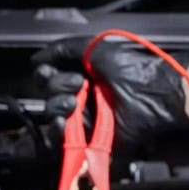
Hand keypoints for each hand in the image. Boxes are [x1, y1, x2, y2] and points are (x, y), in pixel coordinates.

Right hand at [31, 36, 188, 151]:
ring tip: (73, 103)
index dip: (45, 74)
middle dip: (55, 87)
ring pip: (52, 117)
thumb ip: (64, 49)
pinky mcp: (89, 140)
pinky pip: (61, 141)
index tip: (51, 69)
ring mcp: (84, 120)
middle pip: (47, 96)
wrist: (151, 92)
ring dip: (56, 106)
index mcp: (80, 75)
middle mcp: (80, 97)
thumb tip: (36, 58)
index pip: (48, 77)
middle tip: (78, 85)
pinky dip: (56, 131)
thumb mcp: (95, 48)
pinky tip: (63, 121)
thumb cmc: (131, 68)